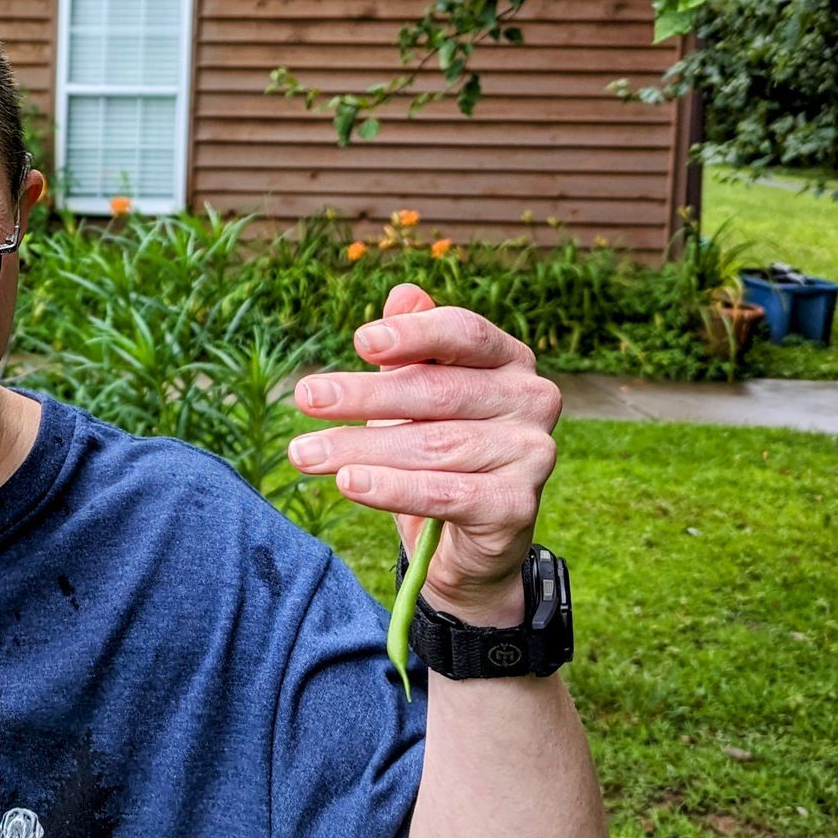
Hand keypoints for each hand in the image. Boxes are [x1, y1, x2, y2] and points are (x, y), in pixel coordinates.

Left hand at [286, 282, 560, 620]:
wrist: (464, 543)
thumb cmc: (436, 451)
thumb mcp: (417, 395)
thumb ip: (413, 347)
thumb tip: (402, 294)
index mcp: (509, 360)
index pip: (463, 333)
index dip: (413, 334)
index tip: (359, 342)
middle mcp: (533, 399)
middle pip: (437, 391)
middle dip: (362, 396)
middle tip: (305, 398)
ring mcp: (533, 454)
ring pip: (433, 445)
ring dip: (359, 447)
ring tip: (305, 453)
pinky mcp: (517, 506)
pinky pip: (445, 494)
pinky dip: (392, 489)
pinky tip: (349, 484)